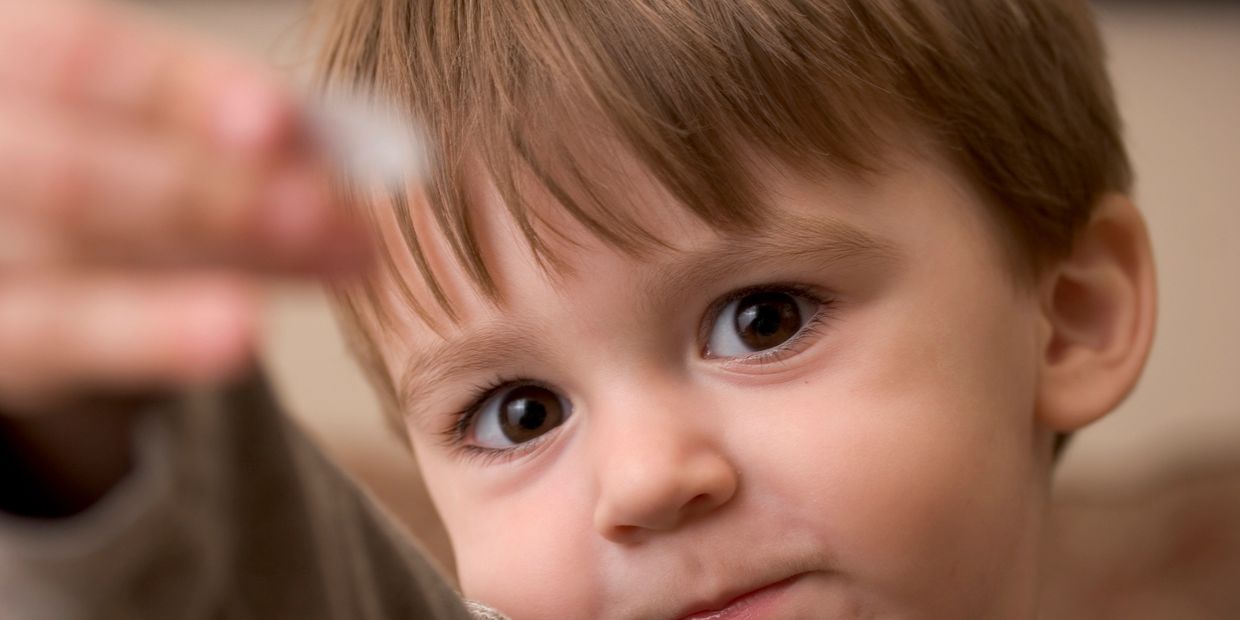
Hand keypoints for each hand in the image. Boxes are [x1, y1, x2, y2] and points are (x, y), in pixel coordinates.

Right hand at [0, 0, 366, 415]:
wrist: (0, 231)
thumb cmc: (83, 148)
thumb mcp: (128, 117)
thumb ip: (214, 124)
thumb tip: (332, 148)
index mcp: (1, 55)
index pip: (79, 56)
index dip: (182, 87)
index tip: (282, 120)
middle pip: (78, 174)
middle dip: (221, 196)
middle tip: (340, 220)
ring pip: (73, 256)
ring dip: (215, 266)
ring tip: (322, 271)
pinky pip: (54, 337)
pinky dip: (151, 335)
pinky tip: (238, 336)